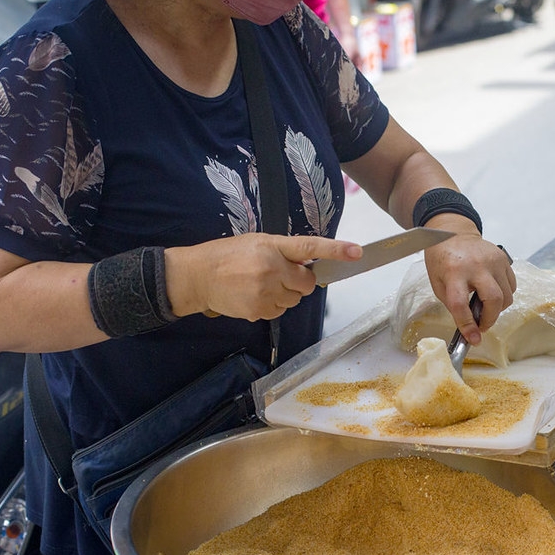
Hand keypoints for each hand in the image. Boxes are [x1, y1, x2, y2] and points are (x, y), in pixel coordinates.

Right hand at [166, 233, 361, 320]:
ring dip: (284, 294)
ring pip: (294, 300)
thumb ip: (284, 252)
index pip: (310, 247)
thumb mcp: (257, 242)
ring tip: (259, 284)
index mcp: (273, 246)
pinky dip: (272, 306)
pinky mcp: (258, 310)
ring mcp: (265, 292)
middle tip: (279, 275)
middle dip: (299, 282)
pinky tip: (253, 296)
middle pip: (307, 284)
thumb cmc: (228, 255)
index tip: (357, 252)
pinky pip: (280, 312)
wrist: (197, 276)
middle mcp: (272, 269)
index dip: (336, 250)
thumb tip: (308, 264)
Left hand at [423, 235, 515, 344]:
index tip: (473, 339)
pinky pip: (511, 286)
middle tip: (481, 325)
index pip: (460, 304)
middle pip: (494, 300)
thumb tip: (470, 326)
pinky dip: (504, 296)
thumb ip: (453, 303)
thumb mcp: (438, 283)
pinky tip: (491, 293)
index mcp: (453, 272)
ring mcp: (493, 261)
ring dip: (497, 309)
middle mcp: (476, 265)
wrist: (454, 233)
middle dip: (490, 319)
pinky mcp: (504, 259)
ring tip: (484, 307)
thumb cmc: (442, 259)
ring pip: (507, 296)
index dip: (467, 325)